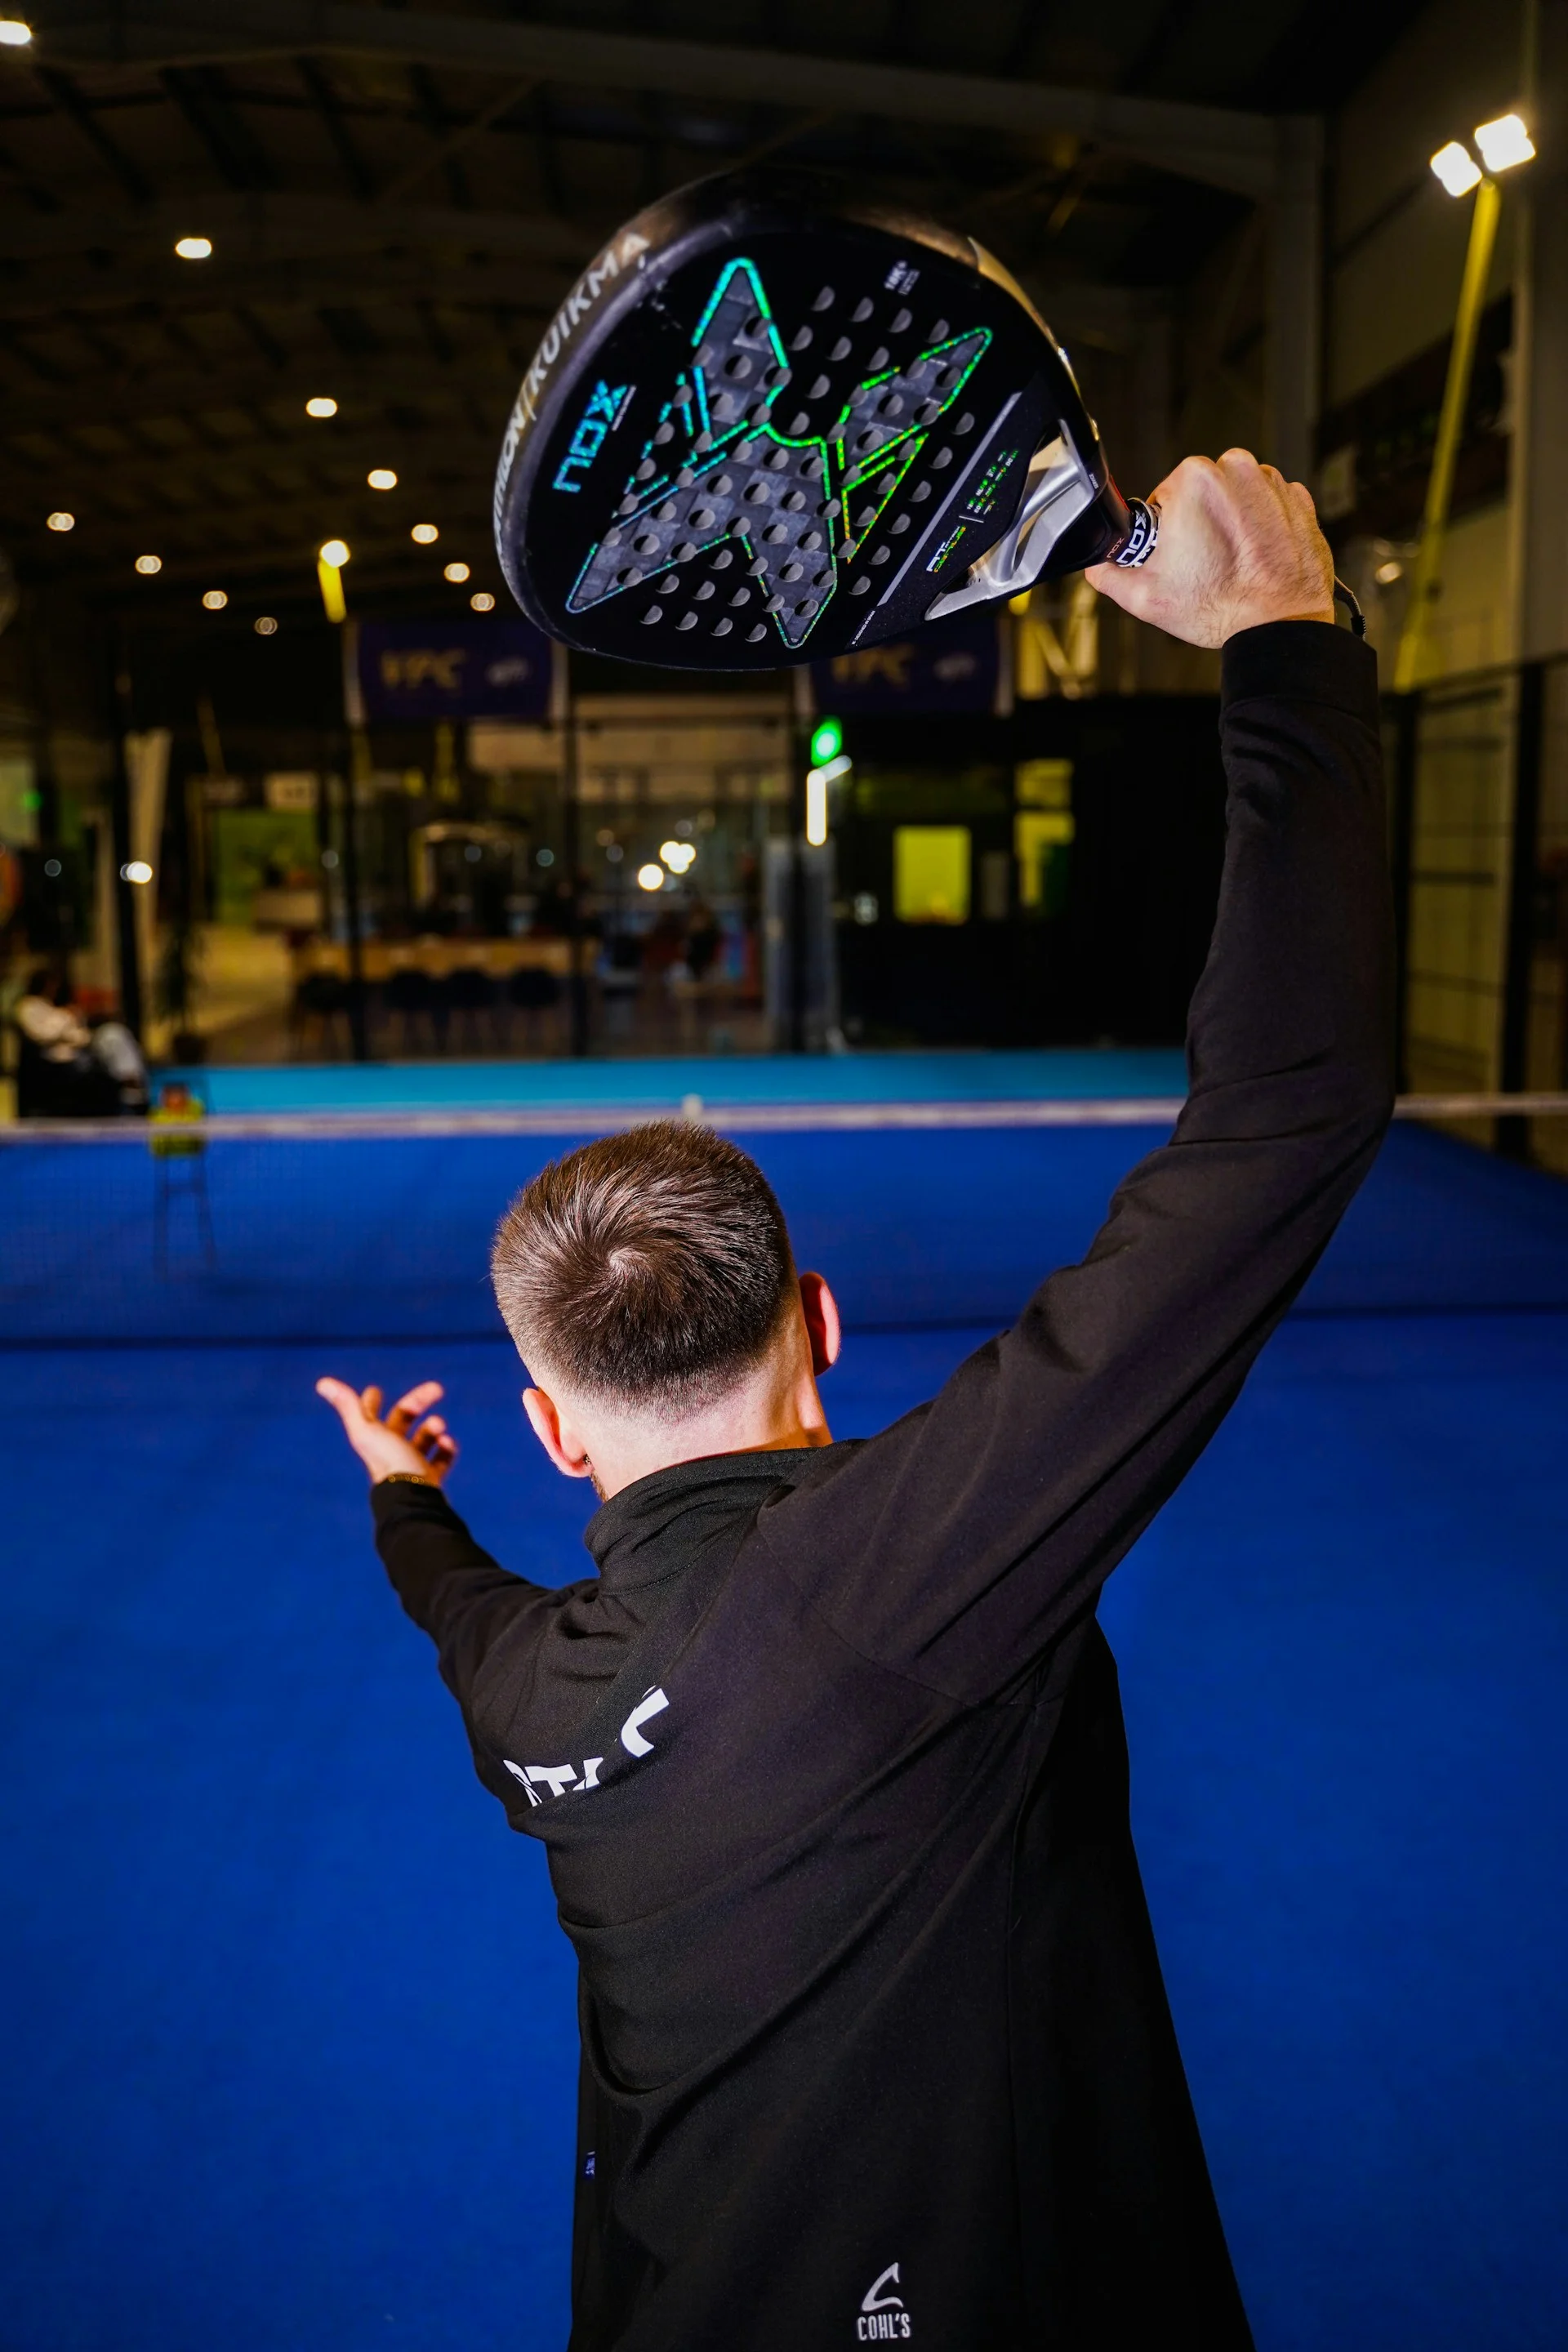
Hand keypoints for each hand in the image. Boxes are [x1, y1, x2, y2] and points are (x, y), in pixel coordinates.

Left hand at [316, 1377, 457, 1486]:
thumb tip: (322, 1383)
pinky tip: (447, 1444)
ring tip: (439, 1426)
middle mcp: (390, 1452)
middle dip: (419, 1402)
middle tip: (438, 1389)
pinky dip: (446, 1448)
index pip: (368, 1415)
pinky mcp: (428, 1479)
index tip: (374, 1390)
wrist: (412, 1498)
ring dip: (434, 1427)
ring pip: (423, 1439)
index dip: (369, 1402)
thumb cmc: (390, 1462)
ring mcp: (410, 1465)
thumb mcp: (367, 1431)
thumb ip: (348, 1406)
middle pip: (403, 1420)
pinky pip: (440, 1459)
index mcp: (374, 1440)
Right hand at [1087, 448, 1334, 648]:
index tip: (1178, 552)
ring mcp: (1273, 483)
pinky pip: (1269, 506)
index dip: (1167, 527)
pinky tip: (1256, 557)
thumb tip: (1099, 564)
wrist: (1280, 625)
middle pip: (1203, 492)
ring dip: (1232, 522)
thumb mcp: (1144, 597)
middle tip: (1203, 563)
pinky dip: (1261, 527)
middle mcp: (1237, 470)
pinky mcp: (1300, 500)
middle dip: (1200, 521)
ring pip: (1237, 496)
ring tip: (1231, 562)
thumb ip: (1108, 574)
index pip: (1166, 495)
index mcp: (1195, 479)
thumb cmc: (1221, 608)